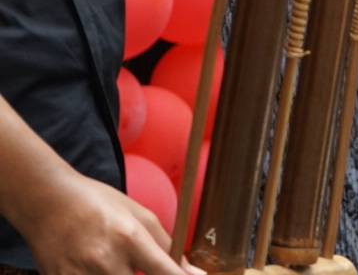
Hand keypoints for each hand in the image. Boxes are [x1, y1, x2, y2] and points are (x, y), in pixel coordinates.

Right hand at [18, 165, 201, 274]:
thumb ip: (169, 247)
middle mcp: (106, 261)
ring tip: (120, 264)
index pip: (166, 274)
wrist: (48, 203)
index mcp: (131, 238)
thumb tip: (195, 274)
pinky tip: (99, 268)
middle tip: (140, 266)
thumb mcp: (141, 216)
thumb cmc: (99, 205)